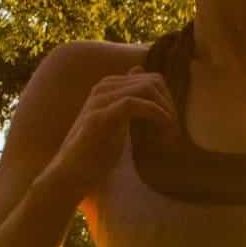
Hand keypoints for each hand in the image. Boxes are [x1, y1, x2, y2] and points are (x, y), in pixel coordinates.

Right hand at [50, 67, 177, 194]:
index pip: (150, 79)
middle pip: (152, 81)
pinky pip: (134, 103)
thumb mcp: (117, 122)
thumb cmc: (94, 152)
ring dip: (165, 110)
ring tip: (170, 132)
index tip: (173, 123)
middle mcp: (104, 88)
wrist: (71, 173)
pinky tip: (164, 128)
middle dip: (170, 104)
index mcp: (109, 87)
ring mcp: (100, 100)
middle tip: (174, 129)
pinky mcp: (100, 117)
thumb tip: (139, 73)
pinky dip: (155, 113)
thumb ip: (129, 101)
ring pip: (146, 89)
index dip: (167, 99)